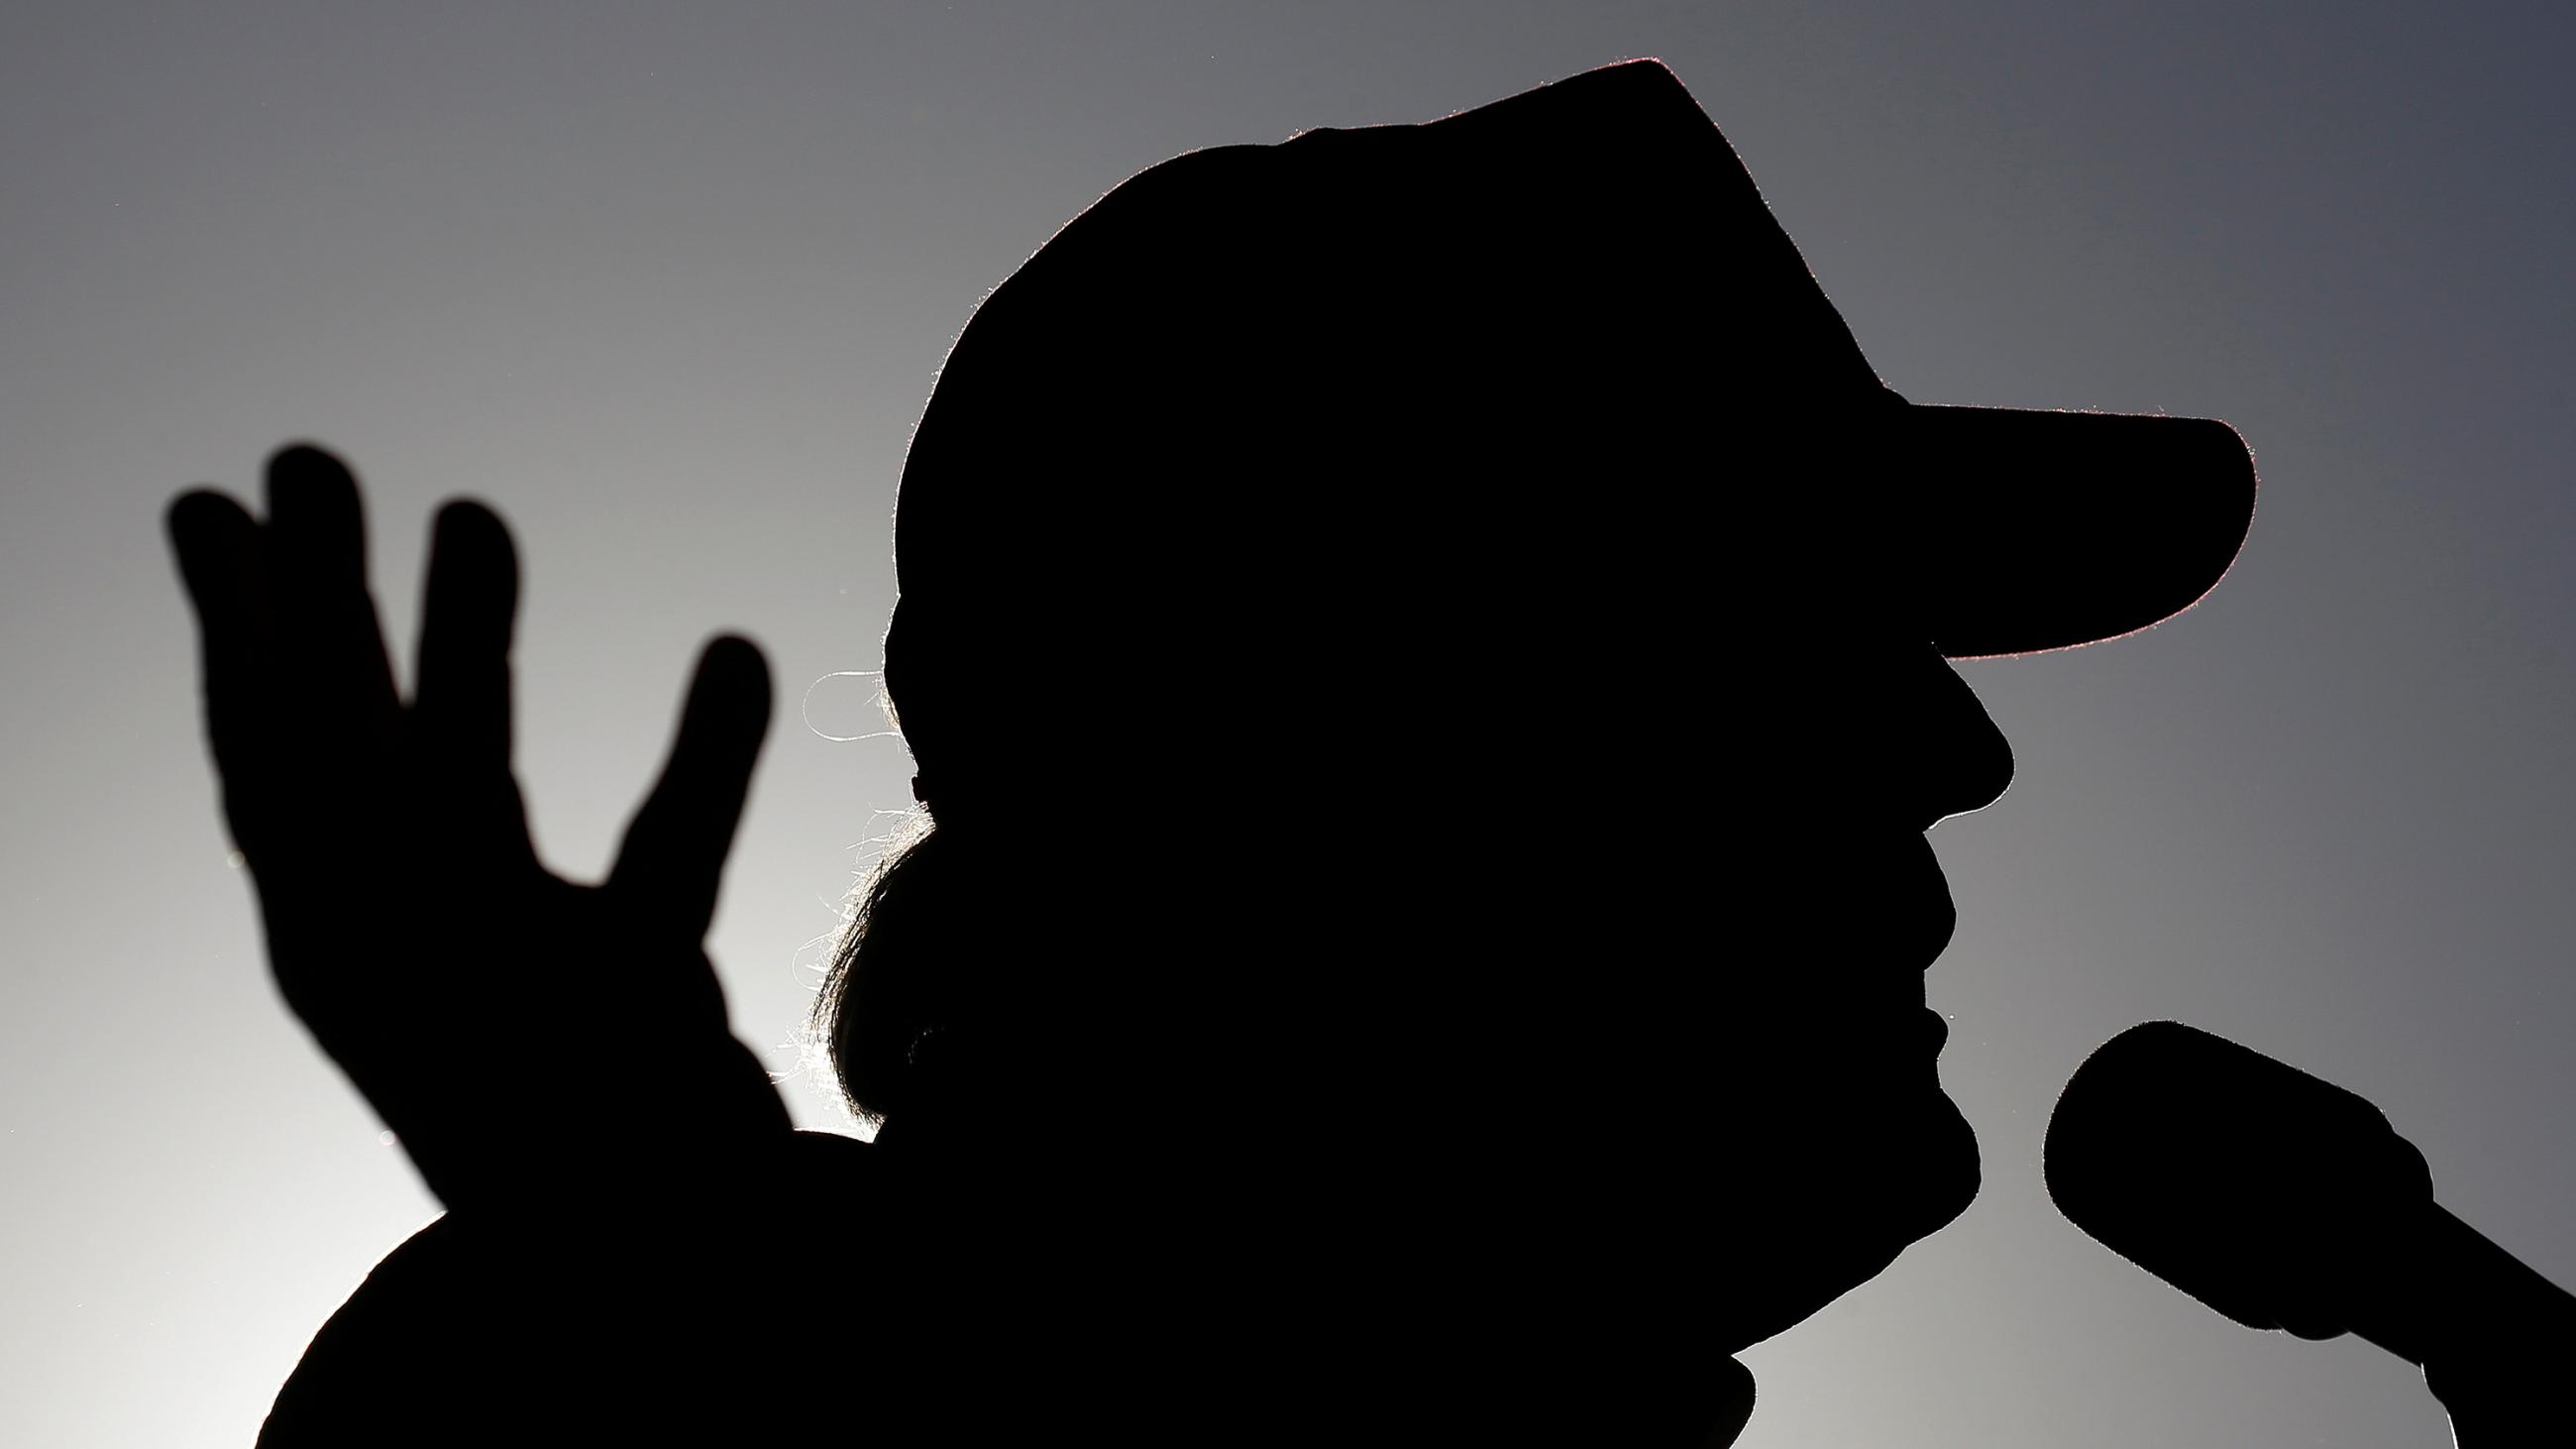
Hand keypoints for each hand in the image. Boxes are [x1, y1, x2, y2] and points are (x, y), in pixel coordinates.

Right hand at [168, 445, 788, 1206]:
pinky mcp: (636, 1013)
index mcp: (338, 941)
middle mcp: (399, 964)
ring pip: (466, 802)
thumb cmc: (509, 1034)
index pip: (268, 773)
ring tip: (472, 509)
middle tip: (304, 459)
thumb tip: (314, 614)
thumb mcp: (408, 898)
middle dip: (311, 616)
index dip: (237, 642)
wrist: (615, 1219)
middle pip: (335, 769)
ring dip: (465, 655)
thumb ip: (360, 762)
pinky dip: (705, 759)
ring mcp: (509, 992)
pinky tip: (733, 648)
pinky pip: (670, 868)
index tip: (214, 505)